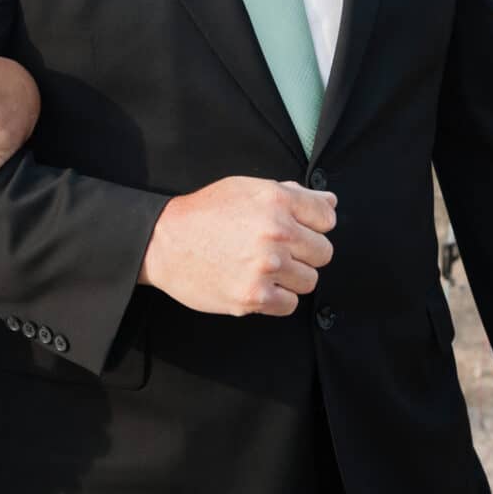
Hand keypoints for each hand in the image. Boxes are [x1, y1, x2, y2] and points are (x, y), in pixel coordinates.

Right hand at [137, 176, 336, 315]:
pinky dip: (277, 298)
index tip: (296, 229)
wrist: (163, 242)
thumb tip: (329, 202)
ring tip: (263, 267)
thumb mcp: (245, 189)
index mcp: (276, 200)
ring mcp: (266, 267)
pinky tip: (256, 284)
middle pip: (323, 252)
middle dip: (304, 252)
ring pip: (309, 280)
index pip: (327, 217)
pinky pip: (290, 304)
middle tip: (277, 251)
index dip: (313, 224)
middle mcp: (276, 233)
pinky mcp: (254, 296)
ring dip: (291, 277)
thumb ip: (291, 195)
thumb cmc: (204, 212)